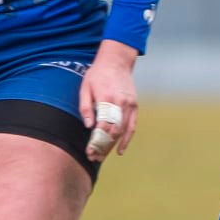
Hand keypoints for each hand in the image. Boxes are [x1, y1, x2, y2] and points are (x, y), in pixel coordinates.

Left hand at [79, 39, 139, 158]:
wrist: (116, 62)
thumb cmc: (97, 75)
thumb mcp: (85, 87)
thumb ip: (86, 107)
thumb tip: (89, 126)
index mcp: (106, 98)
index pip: (102, 126)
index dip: (96, 141)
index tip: (89, 151)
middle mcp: (120, 103)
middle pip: (113, 131)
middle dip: (103, 147)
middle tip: (94, 158)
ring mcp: (129, 105)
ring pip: (123, 131)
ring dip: (113, 146)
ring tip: (102, 156)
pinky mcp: (134, 106)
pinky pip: (132, 126)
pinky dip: (127, 139)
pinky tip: (120, 150)